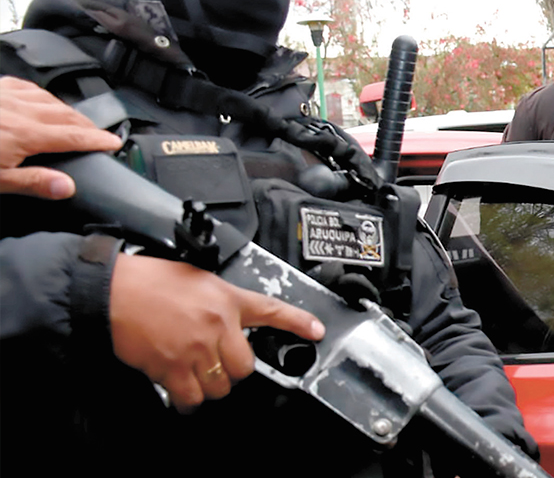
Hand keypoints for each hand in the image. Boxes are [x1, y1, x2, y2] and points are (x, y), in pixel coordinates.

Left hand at [0, 76, 121, 198]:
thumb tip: (67, 187)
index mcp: (24, 134)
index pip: (73, 137)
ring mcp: (7, 96)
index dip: (98, 140)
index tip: (114, 142)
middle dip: (88, 125)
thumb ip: (32, 182)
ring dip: (66, 109)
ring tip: (75, 119)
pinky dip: (41, 93)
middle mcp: (20, 110)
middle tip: (99, 134)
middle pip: (66, 115)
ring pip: (49, 98)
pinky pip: (26, 85)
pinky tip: (42, 97)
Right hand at [110, 253, 325, 412]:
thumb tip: (226, 321)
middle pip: (244, 367)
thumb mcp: (197, 279)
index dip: (297, 322)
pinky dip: (187, 400)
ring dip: (209, 386)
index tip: (315, 331)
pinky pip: (191, 397)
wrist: (113, 291)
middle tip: (216, 363)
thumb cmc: (149, 282)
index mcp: (225, 299)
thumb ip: (218, 302)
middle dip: (232, 370)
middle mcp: (216, 324)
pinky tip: (181, 391)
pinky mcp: (171, 367)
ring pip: (220, 386)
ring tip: (195, 374)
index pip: (270, 310)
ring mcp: (195, 348)